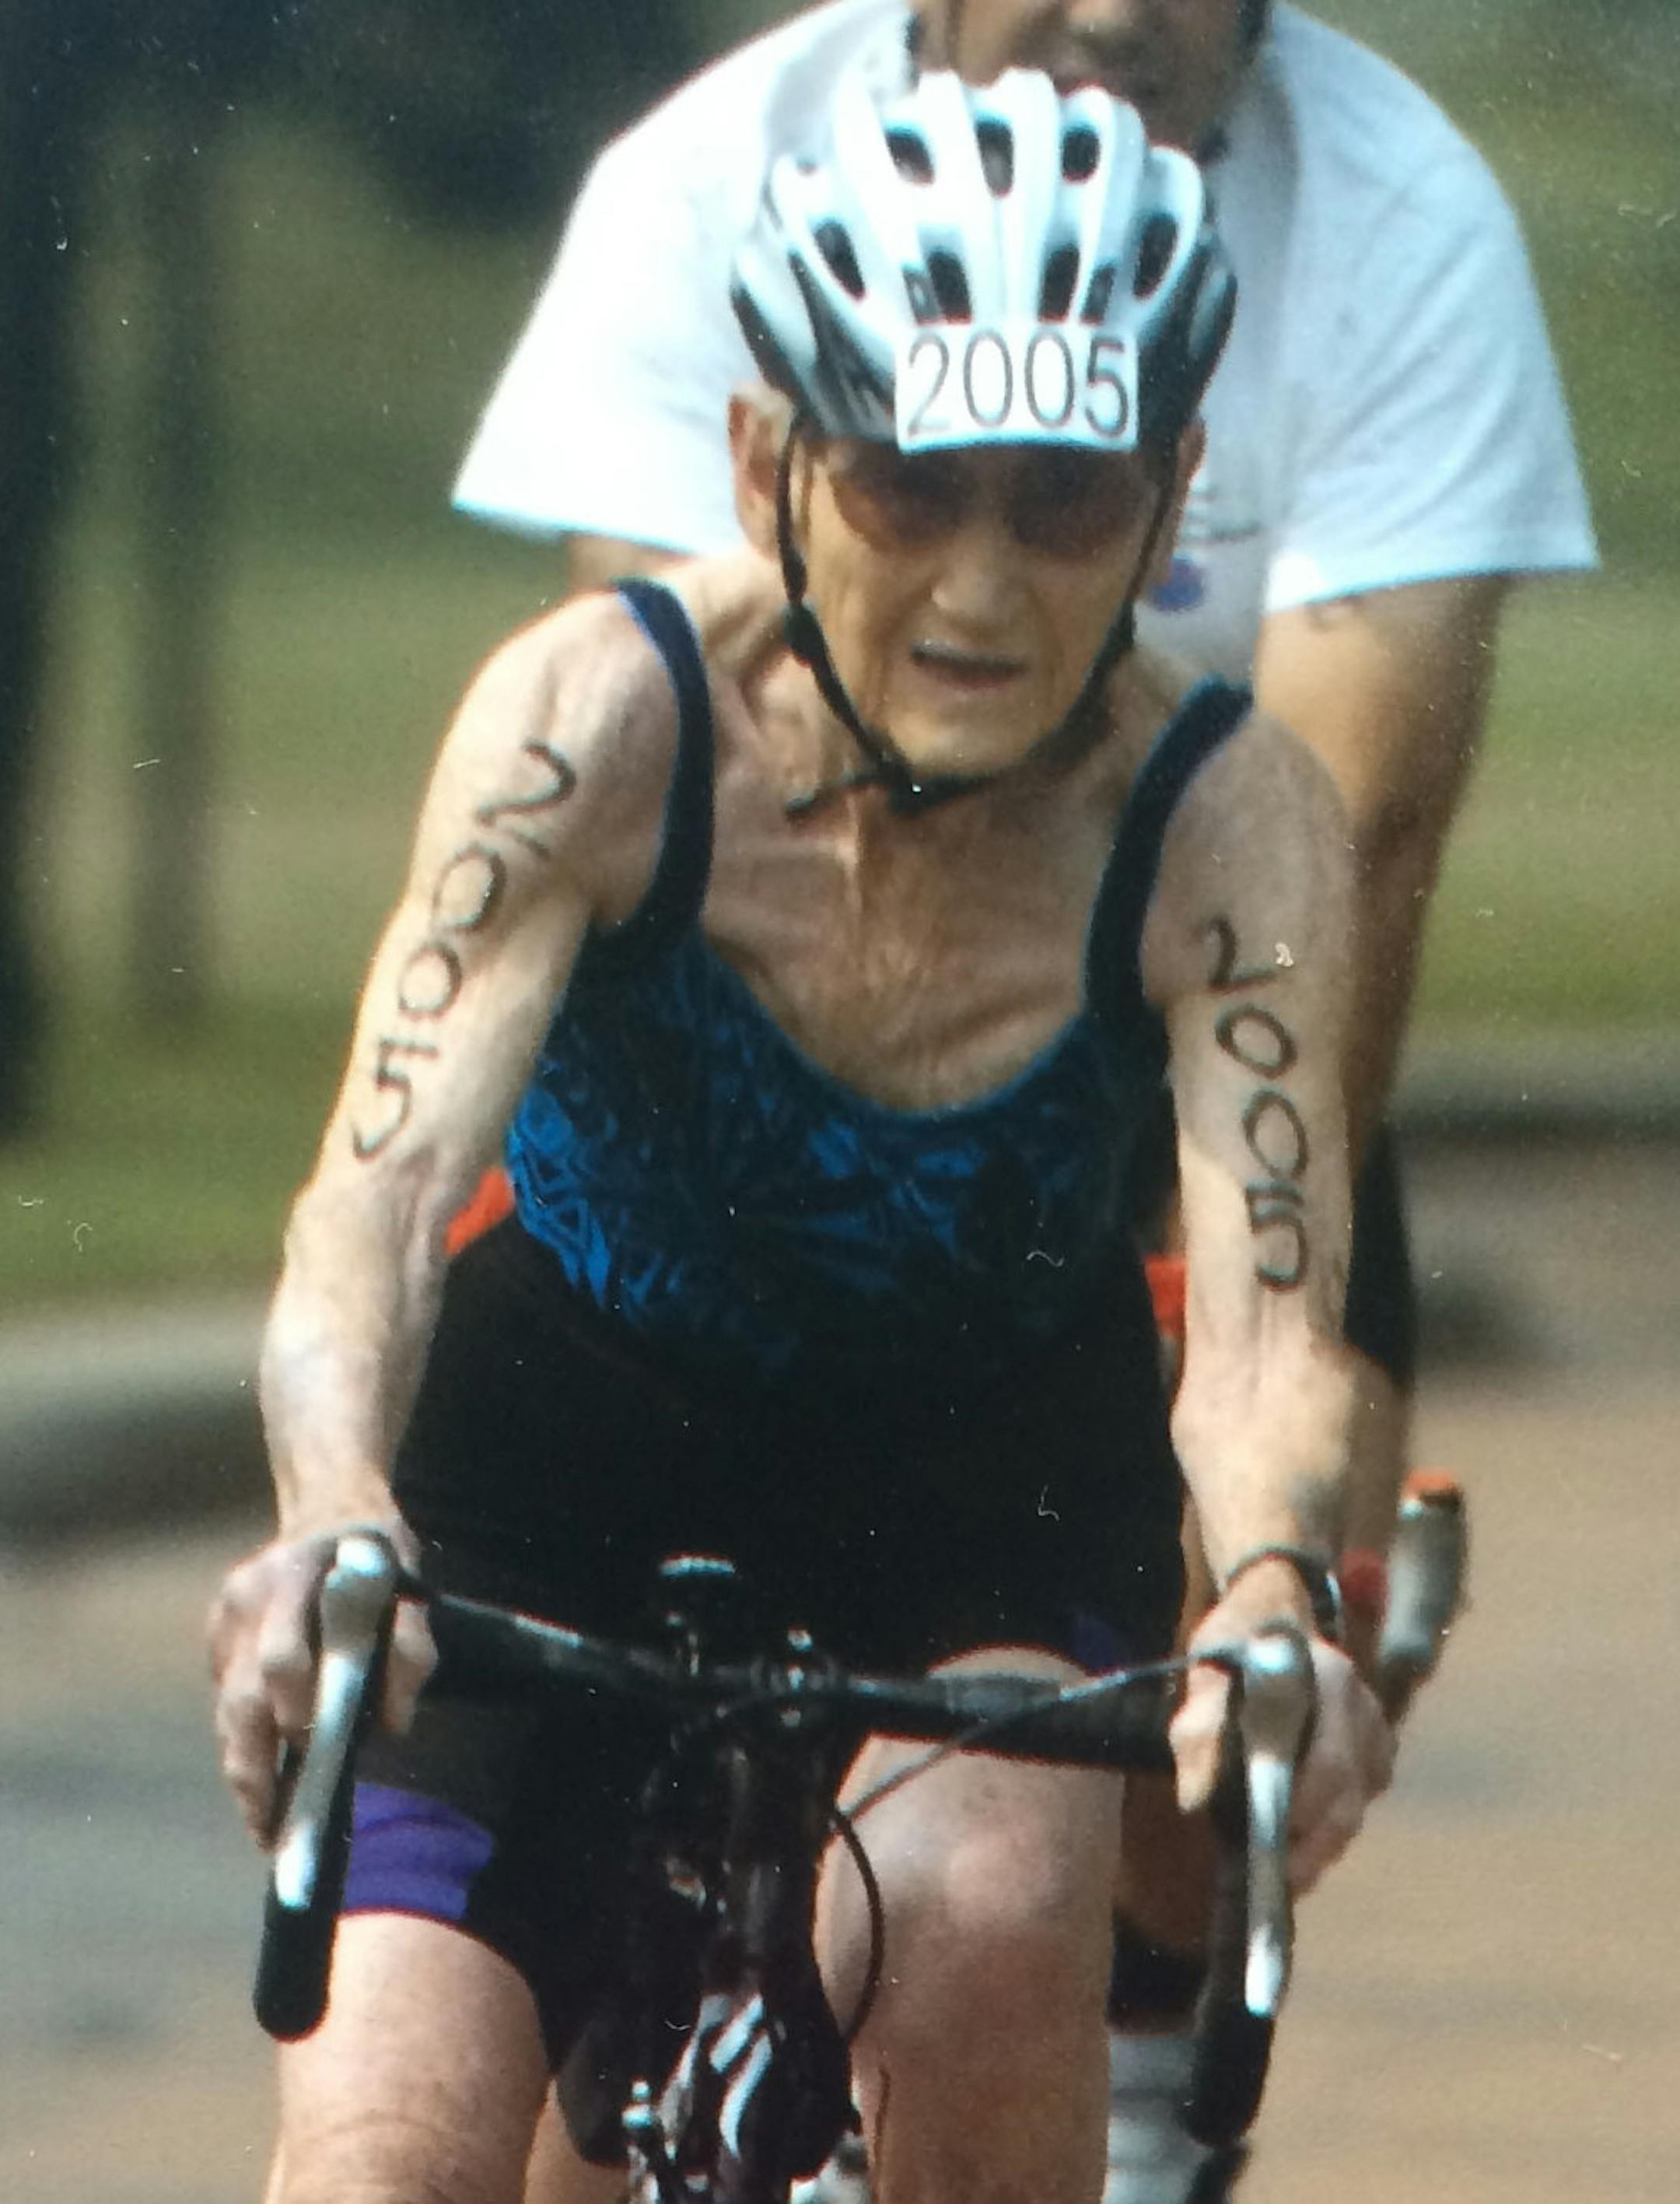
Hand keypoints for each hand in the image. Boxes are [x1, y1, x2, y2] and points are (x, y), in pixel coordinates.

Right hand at [206, 1520, 434, 1845]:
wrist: (331, 1503)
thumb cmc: (377, 1556)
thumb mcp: (410, 1586)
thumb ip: (412, 1649)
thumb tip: (394, 1724)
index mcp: (298, 1578)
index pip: (284, 1660)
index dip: (297, 1714)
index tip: (312, 1763)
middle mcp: (250, 1597)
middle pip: (240, 1698)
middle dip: (254, 1768)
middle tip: (271, 1828)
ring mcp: (225, 1614)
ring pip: (226, 1707)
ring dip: (244, 1765)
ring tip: (264, 1821)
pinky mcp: (216, 1630)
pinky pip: (225, 1695)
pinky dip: (242, 1735)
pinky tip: (263, 1771)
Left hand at [1169, 1569, 1393, 1895]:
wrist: (1269, 1617)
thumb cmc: (1234, 1648)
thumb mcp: (1206, 1675)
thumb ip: (1200, 1731)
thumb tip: (1195, 1799)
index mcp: (1328, 1678)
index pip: (1328, 1764)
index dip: (1302, 1813)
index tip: (1271, 1849)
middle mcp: (1362, 1706)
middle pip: (1347, 1799)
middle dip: (1310, 1849)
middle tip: (1272, 1883)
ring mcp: (1375, 1730)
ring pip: (1354, 1809)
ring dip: (1318, 1847)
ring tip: (1279, 1875)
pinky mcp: (1376, 1752)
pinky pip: (1356, 1804)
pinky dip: (1326, 1830)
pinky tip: (1297, 1846)